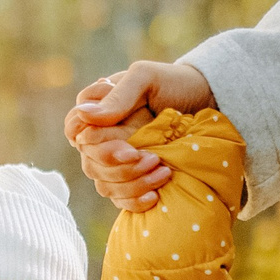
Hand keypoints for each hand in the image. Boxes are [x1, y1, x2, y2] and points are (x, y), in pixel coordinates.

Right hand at [63, 60, 215, 212]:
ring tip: (164, 171)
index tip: (127, 147)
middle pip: (90, 164)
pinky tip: (154, 195)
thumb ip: (117, 95)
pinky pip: (120, 200)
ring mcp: (114, 162)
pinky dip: (135, 201)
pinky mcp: (131, 180)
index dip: (92, 143)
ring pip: (105, 185)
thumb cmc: (172, 84)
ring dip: (133, 183)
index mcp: (96, 111)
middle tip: (153, 158)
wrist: (206, 101)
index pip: (74, 130)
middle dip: (121, 166)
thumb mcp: (146, 78)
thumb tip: (85, 115)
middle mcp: (100, 138)